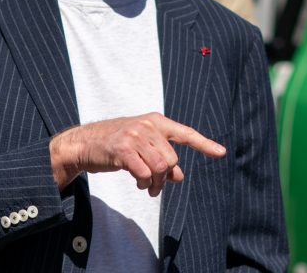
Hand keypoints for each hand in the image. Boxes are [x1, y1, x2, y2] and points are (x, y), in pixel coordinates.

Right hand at [49, 112, 225, 195]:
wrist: (85, 143)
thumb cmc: (115, 144)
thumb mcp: (141, 147)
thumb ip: (162, 158)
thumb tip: (178, 176)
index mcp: (155, 121)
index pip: (185, 133)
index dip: (204, 144)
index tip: (221, 152)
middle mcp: (147, 125)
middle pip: (171, 159)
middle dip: (165, 177)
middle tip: (155, 186)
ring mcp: (135, 135)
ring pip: (160, 167)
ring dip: (155, 183)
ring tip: (147, 186)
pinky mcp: (122, 149)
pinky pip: (144, 173)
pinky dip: (144, 183)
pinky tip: (138, 182)